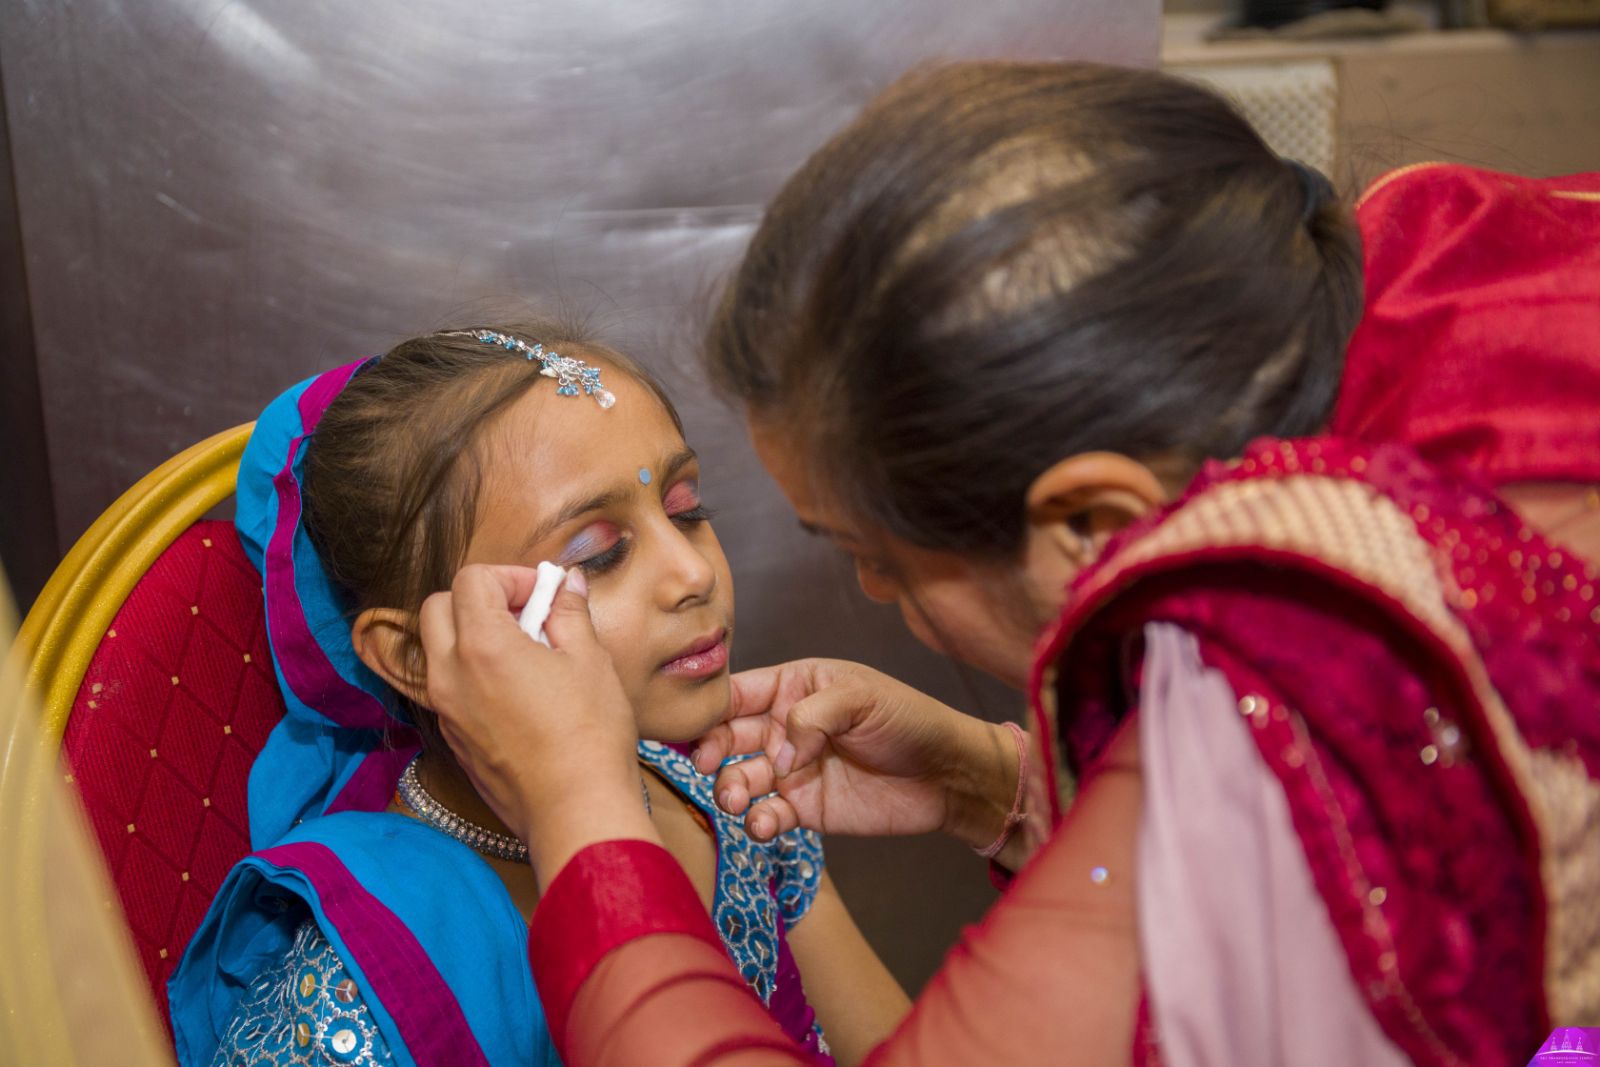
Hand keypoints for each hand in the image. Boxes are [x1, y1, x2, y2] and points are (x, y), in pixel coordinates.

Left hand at [418, 564, 655, 879]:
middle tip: (525, 614)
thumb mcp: (590, 660)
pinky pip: (448, 688)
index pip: (471, 580)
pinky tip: (517, 691)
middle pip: (438, 608)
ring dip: (471, 636)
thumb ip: (570, 613)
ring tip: (522, 653)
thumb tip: (566, 585)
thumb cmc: (588, 734)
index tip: (543, 594)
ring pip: (436, 650)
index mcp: (481, 645)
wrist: (574, 809)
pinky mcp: (454, 739)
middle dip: (478, 599)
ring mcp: (446, 710)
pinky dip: (471, 673)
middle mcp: (450, 675)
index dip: (510, 576)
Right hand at [691, 659, 1017, 848]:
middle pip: (727, 737)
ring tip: (739, 799)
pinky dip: (757, 822)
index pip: (737, 692)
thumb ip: (814, 715)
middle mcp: (784, 727)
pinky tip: (763, 824)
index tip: (692, 727)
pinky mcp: (804, 808)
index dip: (709, 708)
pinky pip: (767, 815)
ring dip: (730, 789)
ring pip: (741, 778)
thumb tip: (781, 753)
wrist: (948, 775)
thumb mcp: (863, 698)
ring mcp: (792, 769)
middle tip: (710, 765)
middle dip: (711, 751)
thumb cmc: (909, 721)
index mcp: (794, 687)